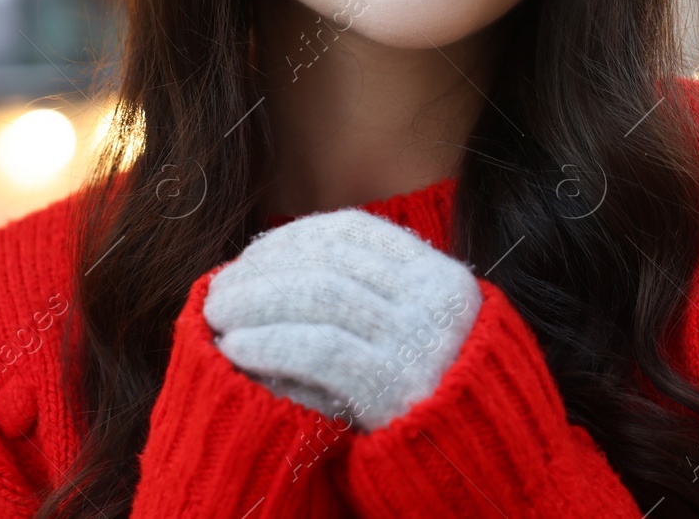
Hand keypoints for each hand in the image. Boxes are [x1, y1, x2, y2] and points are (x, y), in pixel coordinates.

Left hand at [203, 207, 481, 429]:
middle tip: (219, 290)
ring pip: (318, 296)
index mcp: (439, 275)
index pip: (349, 231)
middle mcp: (433, 299)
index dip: (292, 238)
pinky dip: (270, 342)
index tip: (253, 255)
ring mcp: (418, 340)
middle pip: (327, 261)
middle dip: (263, 272)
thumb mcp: (424, 332)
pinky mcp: (396, 386)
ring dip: (256, 302)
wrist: (481, 466)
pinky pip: (319, 350)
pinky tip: (237, 350)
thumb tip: (286, 261)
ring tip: (217, 317)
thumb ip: (375, 296)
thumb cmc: (435, 400)